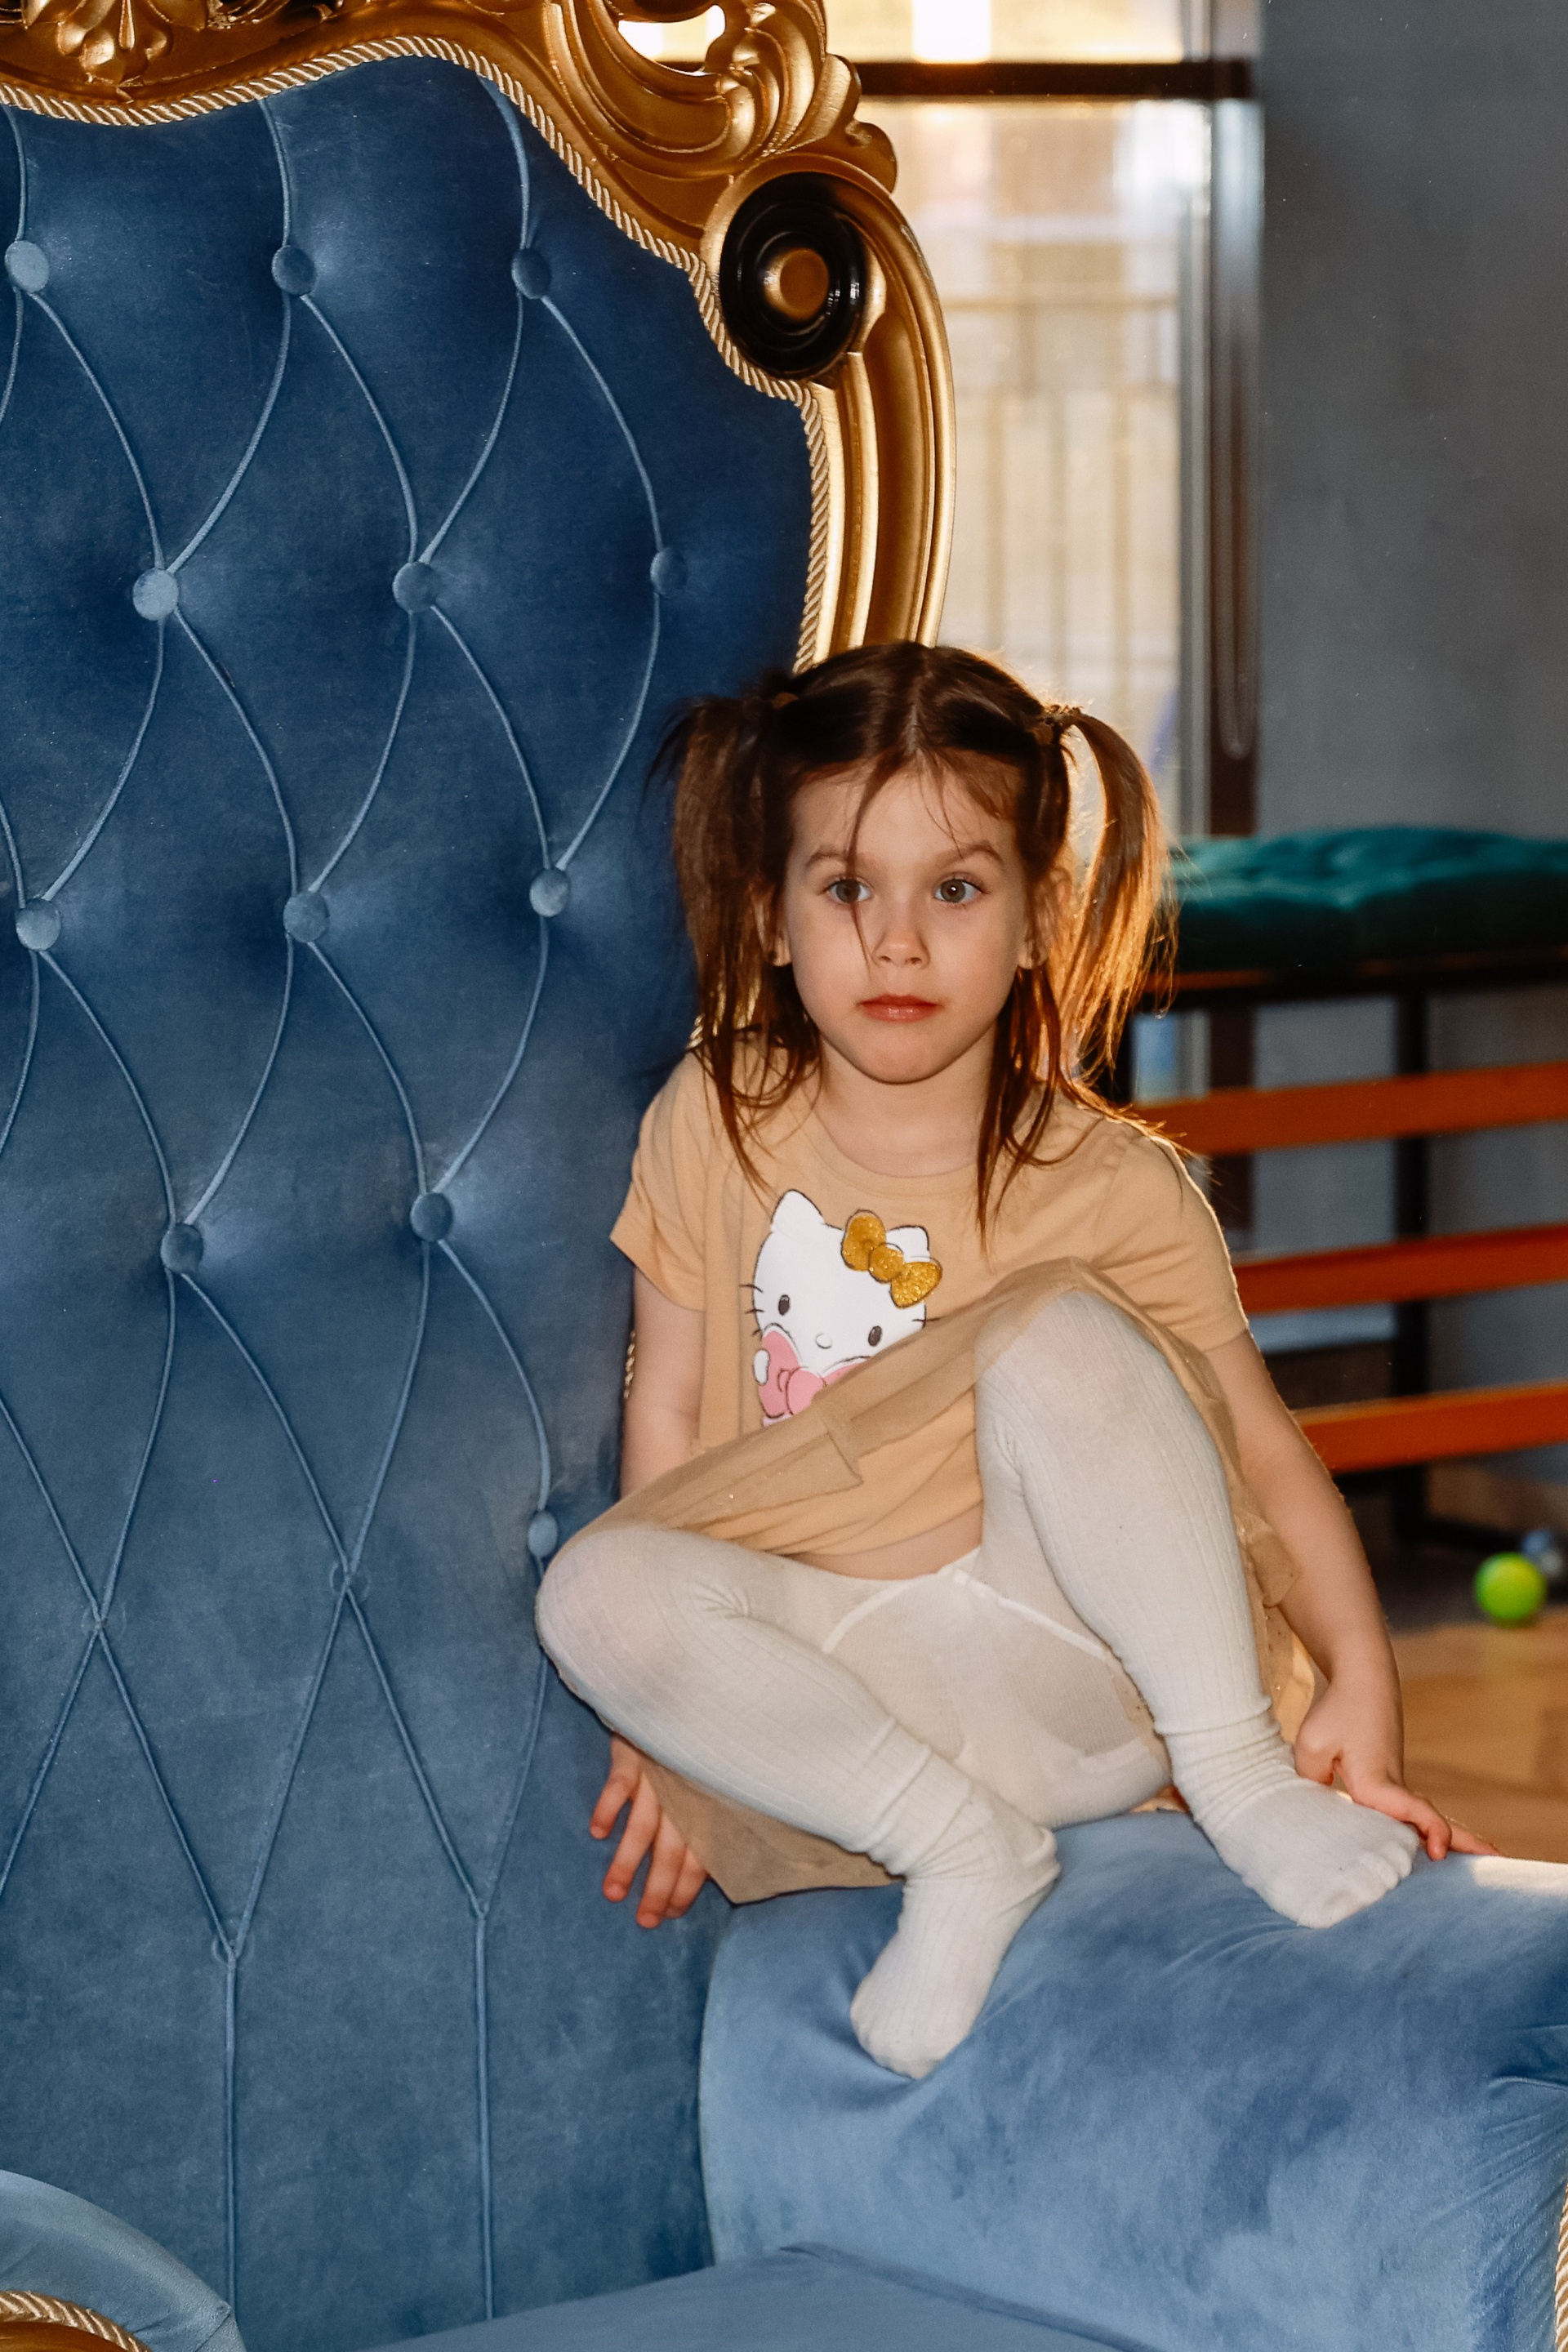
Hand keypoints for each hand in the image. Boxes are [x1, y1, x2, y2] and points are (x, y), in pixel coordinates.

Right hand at [590, 1734, 708, 1925]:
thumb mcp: (708, 1782)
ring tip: (613, 1892)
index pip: (698, 1857)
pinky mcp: (634, 1753)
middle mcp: (683, 1795)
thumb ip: (704, 1817)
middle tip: (643, 1920)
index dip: (684, 1888)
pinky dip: (609, 1807)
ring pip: (643, 1825)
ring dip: (627, 1860)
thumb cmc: (693, 1748)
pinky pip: (620, 1782)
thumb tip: (701, 1867)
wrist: (682, 1694)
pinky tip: (597, 1832)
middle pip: (671, 1850)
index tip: (669, 1915)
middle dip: (657, 1888)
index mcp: (705, 1806)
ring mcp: (658, 1774)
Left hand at [1293, 1675, 1496, 1860]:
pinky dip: (1429, 1826)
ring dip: (1451, 1838)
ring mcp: (1396, 1782)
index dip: (1429, 1830)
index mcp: (1376, 1780)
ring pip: (1424, 1816)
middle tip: (1497, 1859)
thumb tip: (1317, 1809)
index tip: (1437, 1850)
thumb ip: (1310, 1783)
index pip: (1410, 1810)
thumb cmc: (1337, 1711)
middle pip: (1430, 1819)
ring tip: (1483, 1857)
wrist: (1363, 1680)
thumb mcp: (1310, 1746)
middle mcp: (1393, 1785)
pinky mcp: (1391, 1779)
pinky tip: (1432, 1841)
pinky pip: (1412, 1809)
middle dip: (1463, 1842)